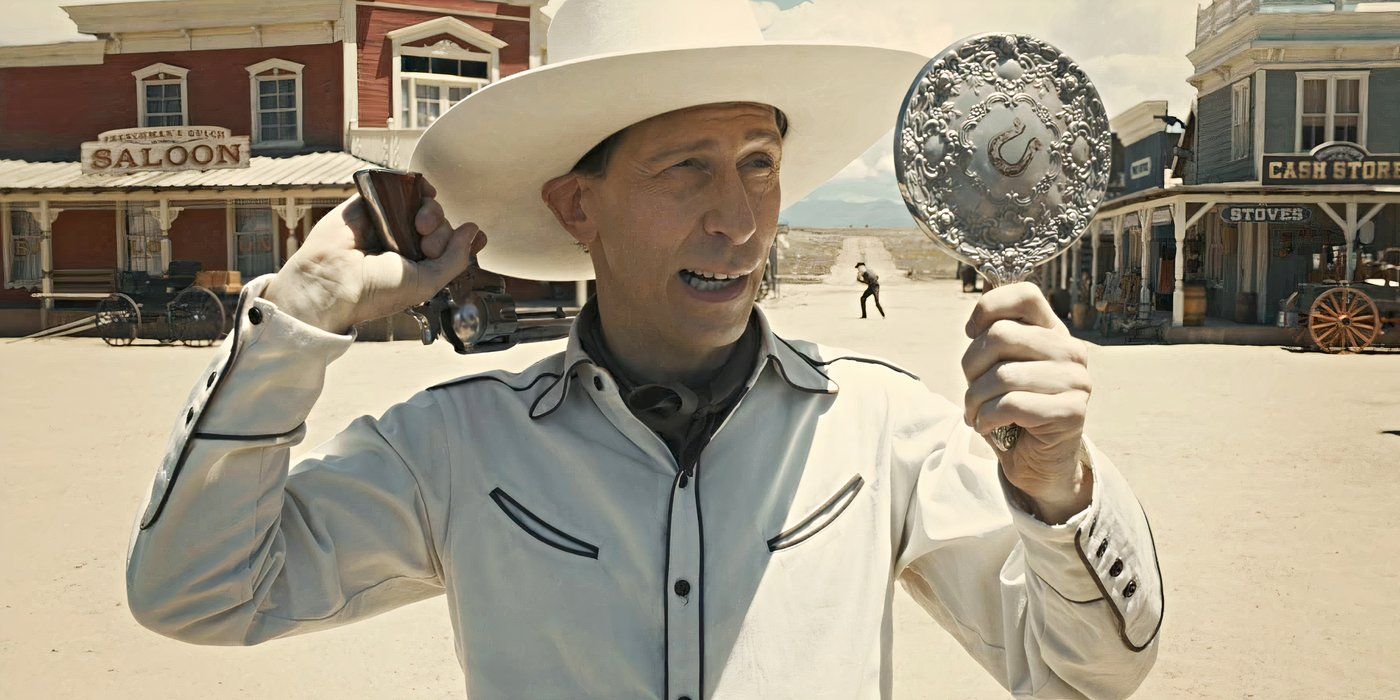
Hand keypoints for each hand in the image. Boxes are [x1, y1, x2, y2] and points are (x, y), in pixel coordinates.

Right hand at [264, 179, 485, 333]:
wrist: (332, 282)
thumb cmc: (376, 291)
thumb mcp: (427, 282)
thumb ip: (455, 259)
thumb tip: (475, 231)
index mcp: (419, 265)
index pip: (451, 244)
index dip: (457, 242)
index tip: (441, 253)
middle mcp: (406, 243)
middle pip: (442, 223)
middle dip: (442, 231)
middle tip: (425, 245)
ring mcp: (389, 222)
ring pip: (426, 203)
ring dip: (432, 211)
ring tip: (417, 226)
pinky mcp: (371, 203)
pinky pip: (400, 185)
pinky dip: (415, 184)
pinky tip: (418, 193)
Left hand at [960, 282, 1091, 523]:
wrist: (1036, 463)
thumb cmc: (1012, 412)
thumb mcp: (998, 368)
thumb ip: (994, 341)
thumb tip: (975, 324)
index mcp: (1052, 331)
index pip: (1024, 295)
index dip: (988, 308)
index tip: (971, 333)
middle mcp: (1071, 350)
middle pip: (1000, 335)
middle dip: (970, 367)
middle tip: (971, 391)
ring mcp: (1077, 381)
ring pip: (1002, 375)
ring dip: (975, 400)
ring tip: (976, 414)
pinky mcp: (1073, 412)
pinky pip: (1012, 405)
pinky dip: (987, 419)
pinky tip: (988, 427)